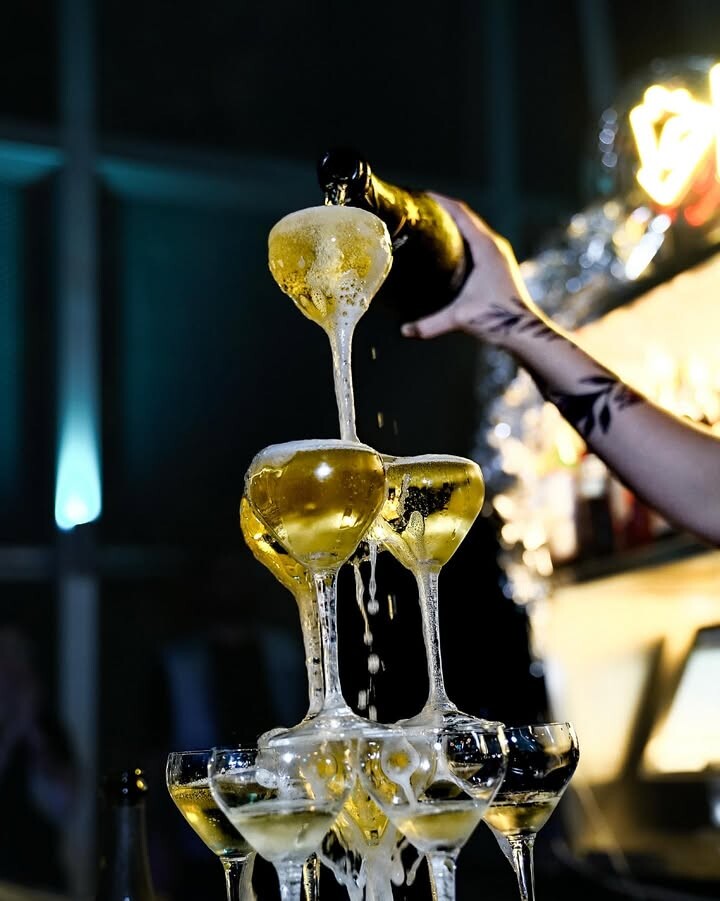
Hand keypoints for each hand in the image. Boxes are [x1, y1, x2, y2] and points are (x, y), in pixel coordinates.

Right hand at [400, 193, 541, 347]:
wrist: (524, 331)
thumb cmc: (498, 318)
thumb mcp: (460, 318)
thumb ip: (430, 324)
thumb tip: (404, 330)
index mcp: (486, 248)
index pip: (462, 214)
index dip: (442, 202)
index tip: (422, 195)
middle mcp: (494, 246)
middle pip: (467, 218)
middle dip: (445, 210)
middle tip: (421, 208)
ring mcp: (498, 255)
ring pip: (473, 229)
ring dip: (455, 223)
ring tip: (432, 223)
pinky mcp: (499, 265)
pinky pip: (478, 242)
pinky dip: (462, 237)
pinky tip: (450, 247)